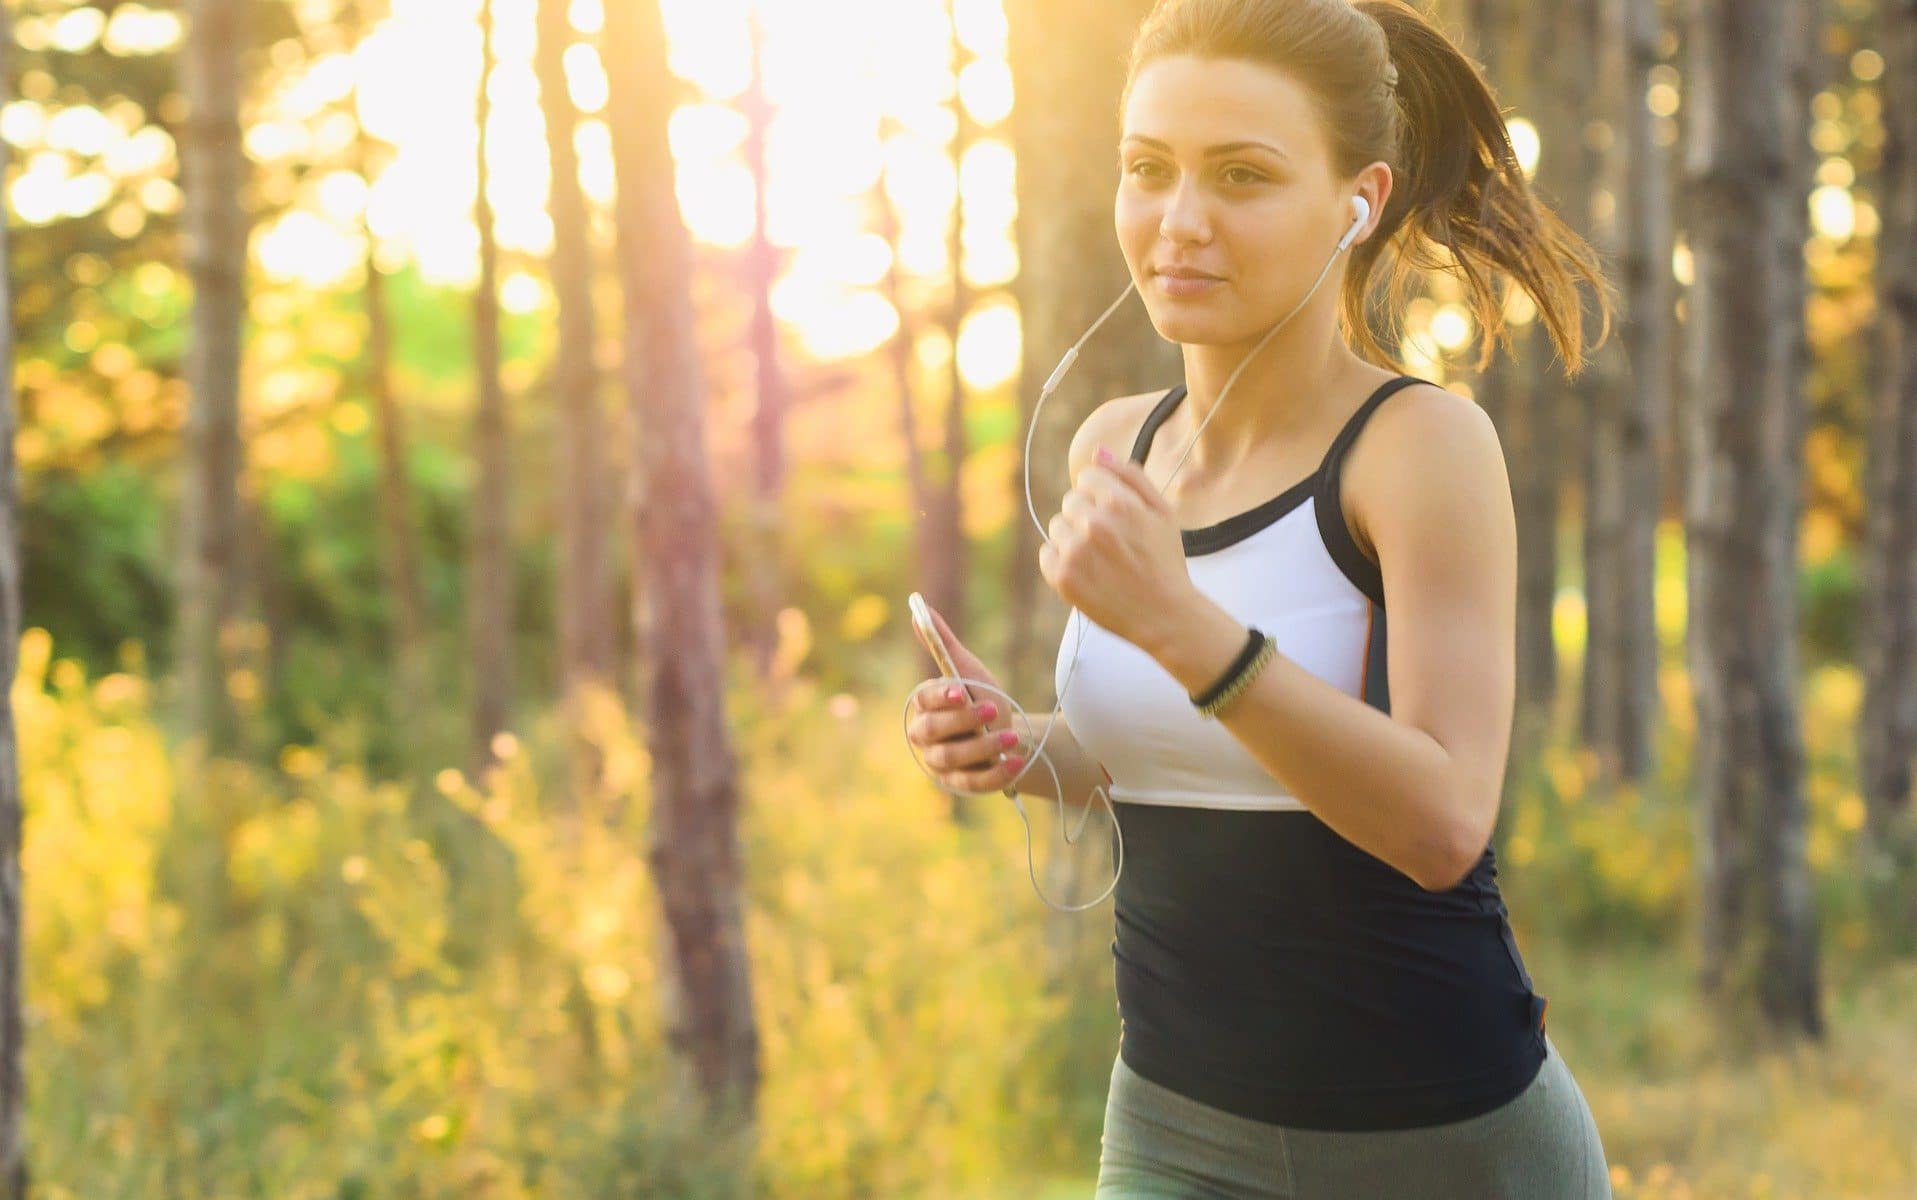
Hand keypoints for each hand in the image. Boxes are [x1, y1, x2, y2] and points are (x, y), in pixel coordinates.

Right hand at [906, 602, 1025, 792]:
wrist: (1010, 735)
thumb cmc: (983, 699)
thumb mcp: (969, 671)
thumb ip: (943, 645)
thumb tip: (918, 607)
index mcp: (925, 708)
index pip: (924, 702)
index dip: (940, 697)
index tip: (961, 690)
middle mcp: (926, 738)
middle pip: (932, 731)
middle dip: (963, 720)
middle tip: (992, 709)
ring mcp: (942, 764)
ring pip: (953, 758)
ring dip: (983, 747)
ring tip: (1011, 737)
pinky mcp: (961, 785)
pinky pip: (974, 783)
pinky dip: (995, 773)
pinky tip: (1015, 761)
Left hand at [1039, 445, 1197, 651]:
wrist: (1164, 615)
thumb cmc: (1165, 562)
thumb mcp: (1162, 513)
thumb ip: (1131, 477)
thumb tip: (1098, 451)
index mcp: (1119, 503)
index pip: (1086, 478)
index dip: (1101, 495)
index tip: (1115, 515)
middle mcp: (1093, 524)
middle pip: (1070, 501)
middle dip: (1087, 516)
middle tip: (1111, 542)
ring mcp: (1075, 552)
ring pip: (1057, 526)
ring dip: (1073, 538)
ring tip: (1101, 559)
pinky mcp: (1062, 578)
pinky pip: (1046, 554)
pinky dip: (1061, 561)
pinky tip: (1087, 572)